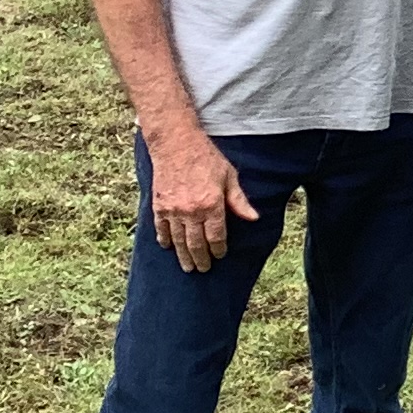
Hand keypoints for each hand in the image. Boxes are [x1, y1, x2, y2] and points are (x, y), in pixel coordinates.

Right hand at [146, 126, 255, 273]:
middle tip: (203, 269)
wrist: (176, 142)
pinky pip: (161, 229)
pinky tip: (168, 247)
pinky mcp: (158, 205)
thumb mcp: (229, 176)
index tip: (220, 255)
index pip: (215, 237)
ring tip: (188, 267)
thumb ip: (238, 200)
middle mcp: (191, 211)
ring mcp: (173, 210)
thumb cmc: (206, 157)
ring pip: (178, 241)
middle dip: (201, 259)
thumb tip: (253, 218)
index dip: (218, 250)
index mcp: (211, 205)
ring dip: (183, 256)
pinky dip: (165, 240)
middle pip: (196, 244)